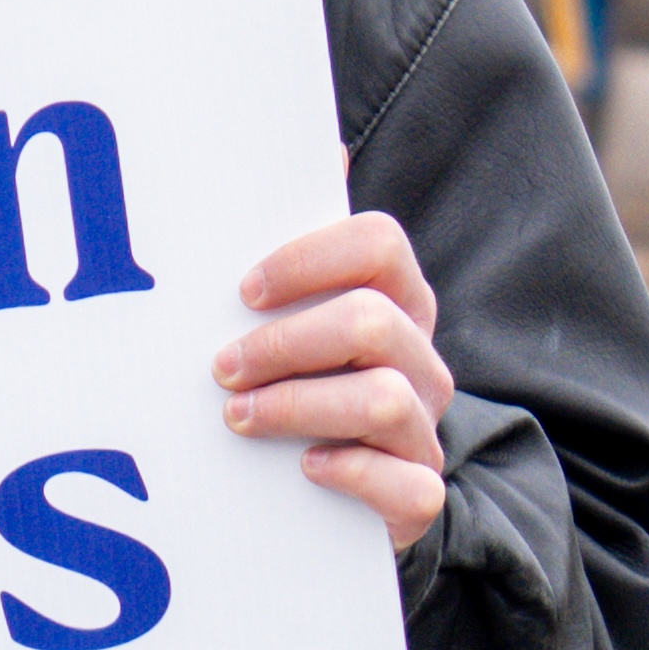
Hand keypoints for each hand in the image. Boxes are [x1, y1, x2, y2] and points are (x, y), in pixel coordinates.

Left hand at [217, 210, 453, 553]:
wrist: (330, 497)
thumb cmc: (301, 389)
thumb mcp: (294, 322)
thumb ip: (301, 252)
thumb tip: (323, 152)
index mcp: (397, 301)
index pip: (379, 244)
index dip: (307, 260)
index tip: (246, 292)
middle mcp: (421, 360)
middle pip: (371, 321)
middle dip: (284, 343)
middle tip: (224, 367)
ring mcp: (425, 428)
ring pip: (383, 400)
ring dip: (297, 406)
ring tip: (238, 417)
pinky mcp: (418, 494)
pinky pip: (408, 486)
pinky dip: (350, 474)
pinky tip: (304, 468)